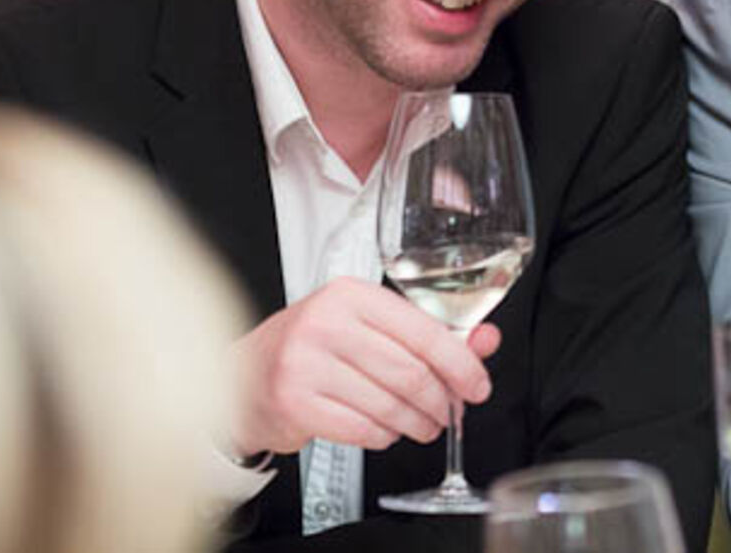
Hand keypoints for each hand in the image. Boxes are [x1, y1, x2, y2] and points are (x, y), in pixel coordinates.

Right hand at [229, 276, 501, 456]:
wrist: (244, 375)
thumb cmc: (315, 347)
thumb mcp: (371, 326)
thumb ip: (431, 333)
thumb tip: (486, 341)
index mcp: (352, 295)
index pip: (424, 331)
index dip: (461, 364)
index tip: (478, 386)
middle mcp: (326, 323)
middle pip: (409, 372)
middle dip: (440, 401)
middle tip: (450, 412)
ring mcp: (305, 364)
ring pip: (388, 404)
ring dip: (415, 423)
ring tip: (423, 425)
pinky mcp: (294, 403)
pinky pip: (360, 429)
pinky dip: (383, 436)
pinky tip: (385, 431)